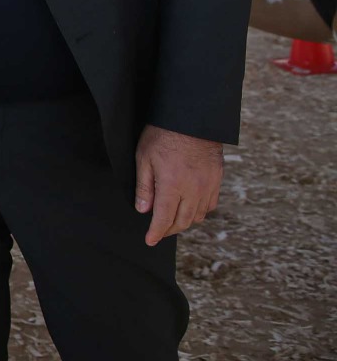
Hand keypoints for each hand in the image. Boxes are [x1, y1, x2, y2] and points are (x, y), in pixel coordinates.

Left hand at [135, 125, 223, 245]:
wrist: (192, 119)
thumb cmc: (163, 135)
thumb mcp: (144, 158)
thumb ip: (144, 187)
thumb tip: (143, 210)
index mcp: (172, 185)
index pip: (164, 218)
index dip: (156, 232)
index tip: (150, 240)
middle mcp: (193, 189)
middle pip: (182, 221)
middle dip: (169, 230)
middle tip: (158, 231)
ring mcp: (208, 185)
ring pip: (198, 215)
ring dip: (184, 221)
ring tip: (172, 220)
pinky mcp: (217, 179)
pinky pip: (210, 204)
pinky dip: (199, 211)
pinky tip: (190, 207)